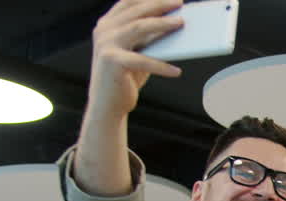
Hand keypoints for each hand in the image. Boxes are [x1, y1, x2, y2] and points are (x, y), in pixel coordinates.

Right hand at [88, 0, 184, 120]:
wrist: (107, 105)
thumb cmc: (125, 77)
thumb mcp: (137, 53)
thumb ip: (148, 38)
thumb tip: (174, 24)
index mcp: (107, 25)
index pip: (128, 3)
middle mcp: (103, 31)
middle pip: (136, 11)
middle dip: (160, 5)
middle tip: (180, 3)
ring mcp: (106, 44)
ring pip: (139, 27)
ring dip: (163, 24)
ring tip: (182, 24)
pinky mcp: (112, 61)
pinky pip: (143, 60)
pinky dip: (162, 66)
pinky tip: (176, 71)